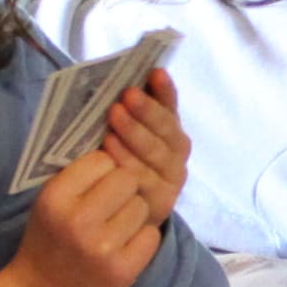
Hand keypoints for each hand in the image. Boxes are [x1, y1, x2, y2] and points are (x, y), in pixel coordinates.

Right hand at [0, 149, 164, 286]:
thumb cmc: (49, 238)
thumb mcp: (51, 200)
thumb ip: (80, 175)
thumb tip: (123, 142)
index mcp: (56, 197)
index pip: (102, 159)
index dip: (104, 169)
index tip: (95, 184)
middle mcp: (78, 220)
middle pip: (127, 179)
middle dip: (123, 190)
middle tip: (109, 206)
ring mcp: (102, 247)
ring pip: (142, 205)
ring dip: (133, 214)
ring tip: (114, 227)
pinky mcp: (122, 269)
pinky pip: (151, 235)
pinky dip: (141, 238)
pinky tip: (123, 246)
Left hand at [102, 67, 189, 226]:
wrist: (119, 214)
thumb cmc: (115, 161)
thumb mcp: (124, 133)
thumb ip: (128, 112)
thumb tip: (118, 79)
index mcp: (171, 129)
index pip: (170, 106)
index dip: (165, 90)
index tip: (155, 72)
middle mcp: (176, 153)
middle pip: (166, 130)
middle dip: (146, 110)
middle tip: (126, 95)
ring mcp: (171, 178)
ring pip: (157, 153)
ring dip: (135, 132)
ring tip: (114, 115)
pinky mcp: (161, 201)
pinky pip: (143, 177)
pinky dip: (125, 160)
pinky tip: (109, 148)